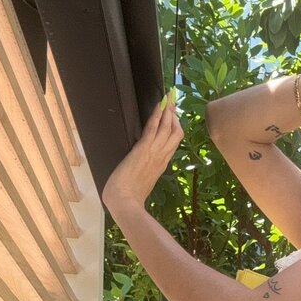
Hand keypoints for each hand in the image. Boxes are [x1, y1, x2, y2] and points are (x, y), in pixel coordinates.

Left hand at [102, 91, 183, 215]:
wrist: (125, 202)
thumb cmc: (130, 197)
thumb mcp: (142, 183)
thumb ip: (145, 173)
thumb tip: (142, 168)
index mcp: (161, 165)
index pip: (173, 143)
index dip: (175, 128)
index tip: (173, 117)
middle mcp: (161, 157)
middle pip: (175, 133)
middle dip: (174, 116)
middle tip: (172, 101)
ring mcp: (153, 153)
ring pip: (167, 128)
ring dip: (168, 111)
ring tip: (168, 98)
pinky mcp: (143, 149)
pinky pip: (153, 129)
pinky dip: (157, 116)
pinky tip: (159, 105)